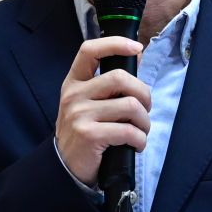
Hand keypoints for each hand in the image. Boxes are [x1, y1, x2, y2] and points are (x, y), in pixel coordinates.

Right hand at [56, 36, 149, 184]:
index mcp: (74, 82)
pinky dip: (140, 140)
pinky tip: (136, 145)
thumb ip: (109, 83)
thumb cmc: (84, 132)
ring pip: (130, 105)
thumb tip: (137, 53)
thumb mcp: (88, 103)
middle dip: (144, 94)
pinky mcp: (89, 134)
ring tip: (141, 131)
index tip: (137, 47)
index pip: (89, 50)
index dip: (115, 44)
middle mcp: (74, 95)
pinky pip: (128, 131)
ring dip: (145, 122)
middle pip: (120, 78)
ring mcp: (80, 114)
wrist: (65, 167)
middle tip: (145, 109)